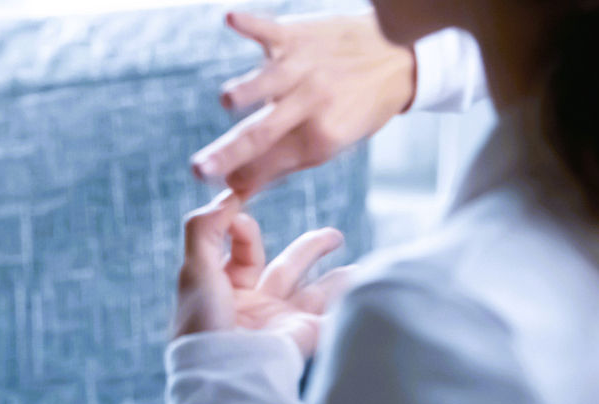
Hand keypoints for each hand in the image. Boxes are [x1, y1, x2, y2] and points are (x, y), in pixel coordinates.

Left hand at [175, 190, 354, 356]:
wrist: (222, 368)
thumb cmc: (202, 319)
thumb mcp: (194, 267)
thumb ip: (205, 227)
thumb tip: (228, 198)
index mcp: (224, 289)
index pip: (243, 251)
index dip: (245, 230)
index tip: (242, 217)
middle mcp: (254, 304)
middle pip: (288, 267)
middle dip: (311, 248)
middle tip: (334, 235)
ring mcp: (281, 320)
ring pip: (316, 292)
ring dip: (340, 279)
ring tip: (362, 269)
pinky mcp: (303, 335)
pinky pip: (334, 315)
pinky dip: (352, 301)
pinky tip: (370, 287)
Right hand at [192, 11, 415, 196]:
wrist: (398, 56)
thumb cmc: (357, 106)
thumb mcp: (331, 144)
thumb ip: (281, 165)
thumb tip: (237, 188)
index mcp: (322, 136)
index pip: (270, 160)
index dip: (238, 173)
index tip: (210, 183)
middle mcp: (313, 102)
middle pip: (263, 131)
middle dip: (230, 152)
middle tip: (200, 169)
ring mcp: (304, 66)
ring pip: (270, 81)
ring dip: (249, 90)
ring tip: (228, 100)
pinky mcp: (297, 35)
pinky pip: (271, 29)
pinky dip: (251, 24)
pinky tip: (232, 19)